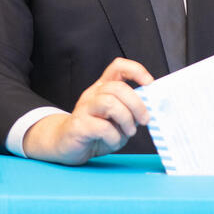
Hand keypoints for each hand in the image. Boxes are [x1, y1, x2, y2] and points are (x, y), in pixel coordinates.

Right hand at [22, 58, 153, 164]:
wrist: (64, 145)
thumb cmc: (95, 132)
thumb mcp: (117, 120)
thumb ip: (129, 112)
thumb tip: (147, 111)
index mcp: (103, 88)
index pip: (118, 67)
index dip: (135, 70)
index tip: (149, 83)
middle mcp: (93, 94)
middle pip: (118, 88)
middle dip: (137, 104)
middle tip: (144, 120)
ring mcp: (84, 108)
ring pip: (109, 103)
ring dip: (126, 119)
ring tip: (129, 132)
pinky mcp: (78, 125)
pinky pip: (102, 127)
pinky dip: (114, 137)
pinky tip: (112, 142)